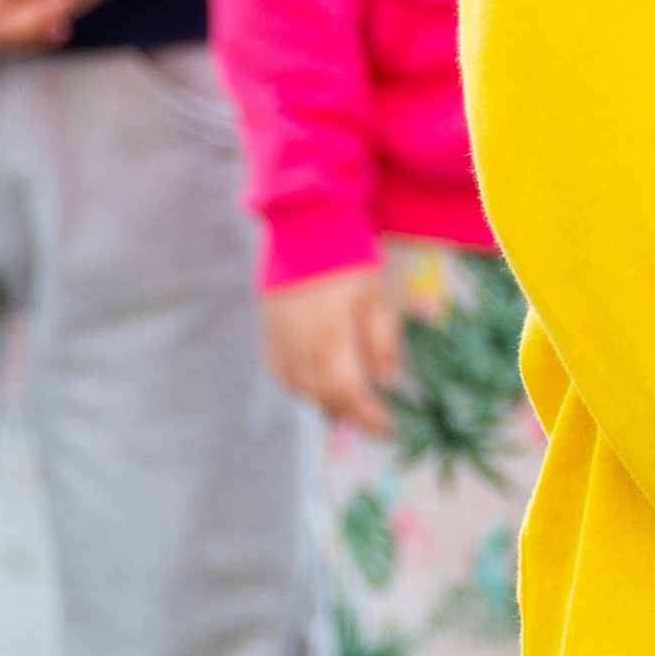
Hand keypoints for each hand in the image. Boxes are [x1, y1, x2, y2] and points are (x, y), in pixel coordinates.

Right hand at [261, 266, 404, 436]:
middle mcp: (299, 350)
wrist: (303, 227)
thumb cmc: (347, 259)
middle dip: (350, 414)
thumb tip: (387, 381)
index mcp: (328, 342)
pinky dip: (299, 386)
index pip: (347, 394)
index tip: (387, 428)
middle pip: (323, 396)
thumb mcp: (378, 297)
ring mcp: (279, 342)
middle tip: (372, 421)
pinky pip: (281, 373)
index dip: (367, 416)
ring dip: (325, 402)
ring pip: (300, 389)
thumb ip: (384, 341)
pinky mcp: (267, 332)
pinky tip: (314, 386)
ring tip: (348, 406)